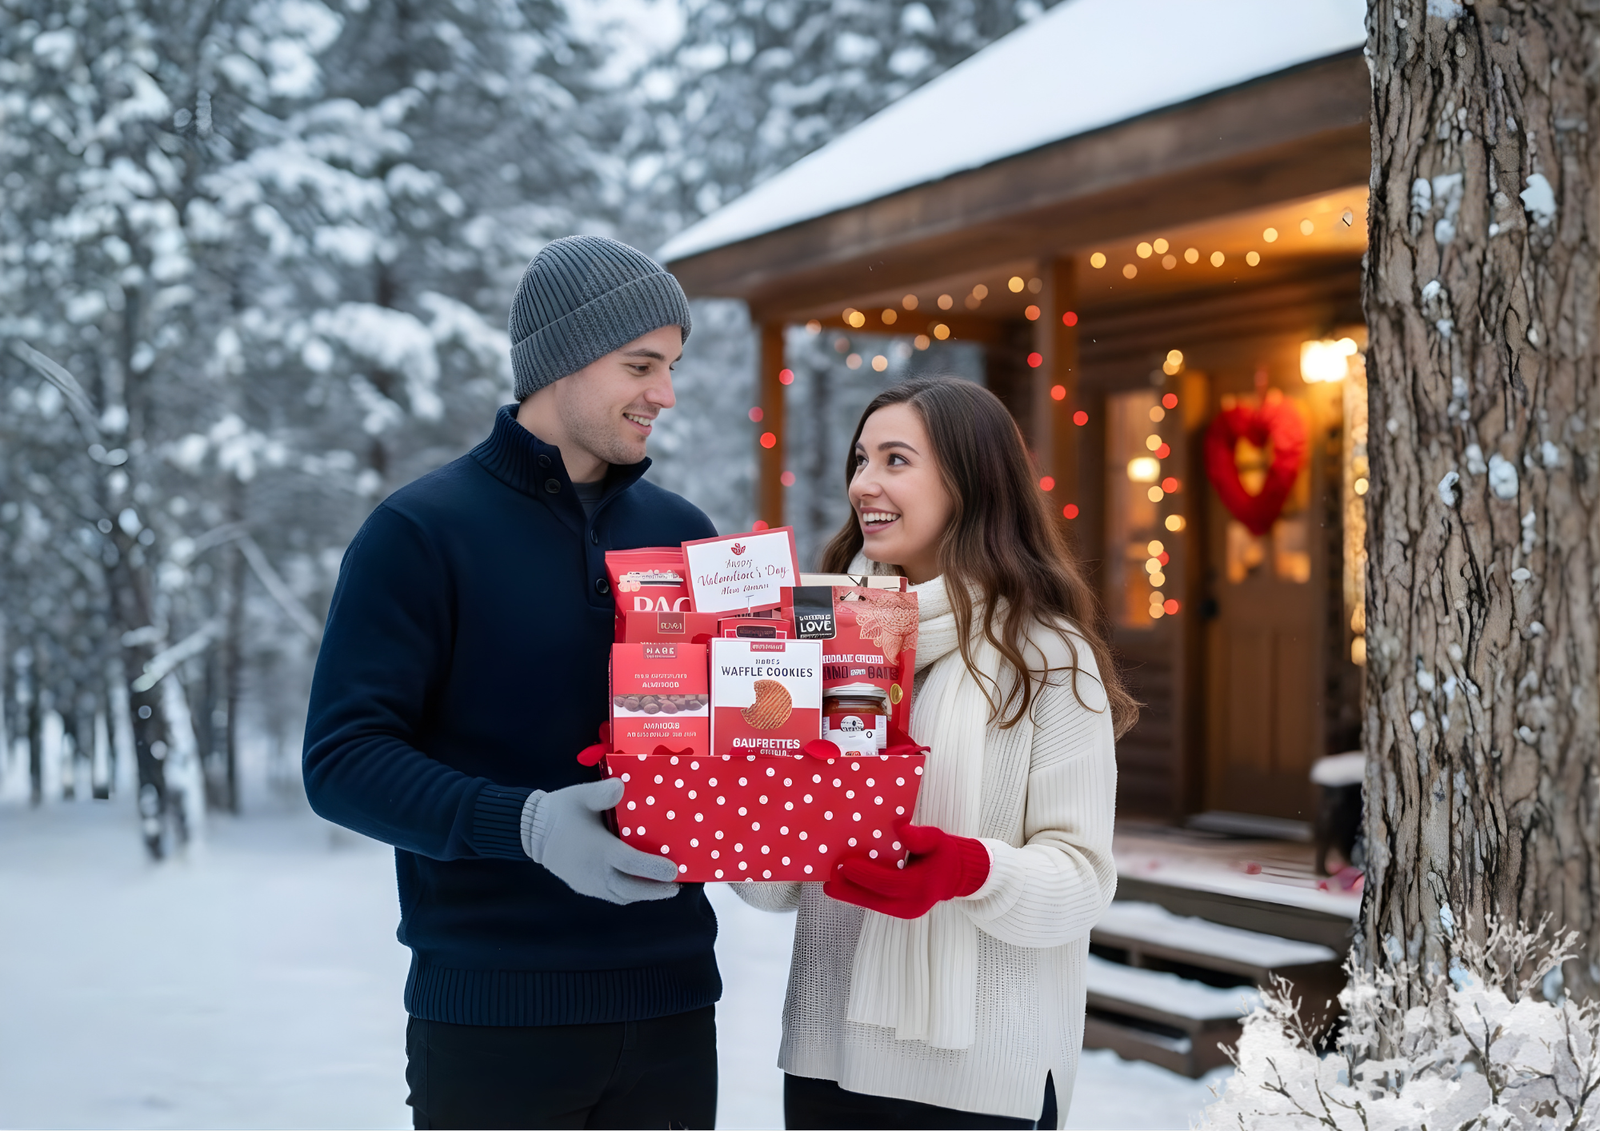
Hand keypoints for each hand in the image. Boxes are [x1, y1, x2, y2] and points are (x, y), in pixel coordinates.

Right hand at [521, 779, 678, 903]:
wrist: (531, 832)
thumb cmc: (560, 811)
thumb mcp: (581, 796)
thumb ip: (602, 793)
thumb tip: (620, 786)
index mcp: (598, 850)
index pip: (631, 863)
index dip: (654, 868)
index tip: (674, 870)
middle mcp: (595, 872)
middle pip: (630, 889)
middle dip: (655, 891)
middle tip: (675, 886)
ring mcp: (588, 883)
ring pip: (621, 896)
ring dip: (642, 894)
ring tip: (662, 888)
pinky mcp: (583, 886)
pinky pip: (610, 895)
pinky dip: (627, 893)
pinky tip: (638, 885)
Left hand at [823, 819, 988, 918]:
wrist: (955, 875)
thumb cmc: (944, 854)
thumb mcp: (938, 839)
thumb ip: (920, 837)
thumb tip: (901, 830)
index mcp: (921, 887)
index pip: (888, 883)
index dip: (865, 876)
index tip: (844, 866)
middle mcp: (912, 904)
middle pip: (875, 900)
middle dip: (850, 892)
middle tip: (828, 882)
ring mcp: (905, 911)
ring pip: (873, 904)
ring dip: (851, 895)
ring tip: (830, 885)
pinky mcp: (899, 911)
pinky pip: (876, 903)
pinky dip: (860, 894)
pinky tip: (844, 886)